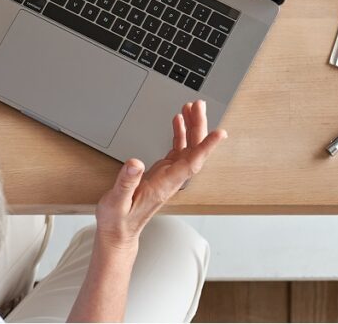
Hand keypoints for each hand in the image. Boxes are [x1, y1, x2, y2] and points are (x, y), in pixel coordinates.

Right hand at [95, 100, 225, 252]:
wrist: (119, 233)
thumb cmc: (118, 220)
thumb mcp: (117, 201)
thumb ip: (126, 182)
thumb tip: (135, 163)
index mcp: (164, 186)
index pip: (191, 164)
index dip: (206, 147)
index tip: (220, 133)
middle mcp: (171, 180)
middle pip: (193, 151)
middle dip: (199, 126)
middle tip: (198, 105)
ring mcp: (168, 176)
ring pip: (188, 148)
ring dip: (191, 127)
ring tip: (191, 107)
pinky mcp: (162, 173)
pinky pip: (177, 150)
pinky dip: (180, 134)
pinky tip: (178, 121)